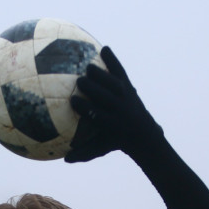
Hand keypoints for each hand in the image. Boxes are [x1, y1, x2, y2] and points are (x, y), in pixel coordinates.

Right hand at [65, 46, 162, 162]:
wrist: (143, 133)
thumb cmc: (115, 141)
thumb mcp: (101, 148)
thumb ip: (84, 153)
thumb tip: (65, 159)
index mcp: (111, 124)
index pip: (97, 115)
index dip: (86, 107)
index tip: (73, 101)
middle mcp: (120, 109)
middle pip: (105, 97)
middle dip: (93, 88)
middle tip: (79, 81)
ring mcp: (126, 96)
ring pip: (113, 83)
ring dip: (101, 75)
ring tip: (87, 67)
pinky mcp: (128, 86)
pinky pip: (120, 71)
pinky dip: (113, 60)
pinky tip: (104, 48)